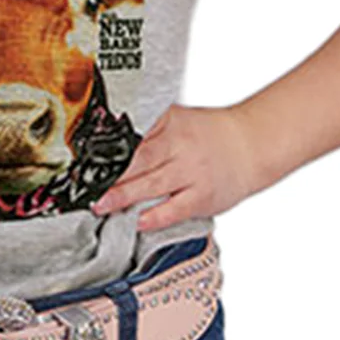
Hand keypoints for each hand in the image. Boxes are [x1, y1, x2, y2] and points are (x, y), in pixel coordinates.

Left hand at [90, 103, 267, 232]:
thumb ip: (150, 129)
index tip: (87, 165)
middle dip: (112, 176)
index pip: (135, 140)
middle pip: (140, 162)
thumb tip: (113, 139)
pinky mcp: (203, 196)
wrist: (252, 144)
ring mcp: (193, 173)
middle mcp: (181, 147)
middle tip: (89, 188)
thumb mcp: (179, 118)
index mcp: (172, 124)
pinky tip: (139, 221)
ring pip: (153, 186)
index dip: (111, 154)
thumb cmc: (211, 133)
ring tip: (102, 205)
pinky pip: (175, 209)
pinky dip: (156, 216)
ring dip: (124, 197)